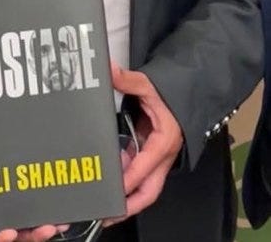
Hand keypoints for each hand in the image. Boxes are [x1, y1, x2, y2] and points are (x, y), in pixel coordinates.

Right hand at [0, 124, 64, 240]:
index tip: (7, 231)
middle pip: (13, 233)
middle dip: (28, 236)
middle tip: (41, 229)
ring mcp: (17, 197)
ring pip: (31, 226)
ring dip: (43, 230)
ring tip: (54, 223)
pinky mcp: (33, 186)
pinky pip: (44, 209)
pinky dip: (56, 216)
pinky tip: (63, 214)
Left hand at [106, 63, 182, 223]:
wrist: (185, 96)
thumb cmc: (169, 95)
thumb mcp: (149, 85)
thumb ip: (128, 80)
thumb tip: (109, 70)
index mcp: (164, 143)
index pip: (146, 166)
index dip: (130, 178)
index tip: (114, 188)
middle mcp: (161, 157)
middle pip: (148, 190)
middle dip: (129, 205)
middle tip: (106, 214)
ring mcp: (155, 159)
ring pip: (143, 186)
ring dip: (125, 197)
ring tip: (101, 206)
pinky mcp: (149, 157)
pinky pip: (137, 175)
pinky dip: (124, 183)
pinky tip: (106, 185)